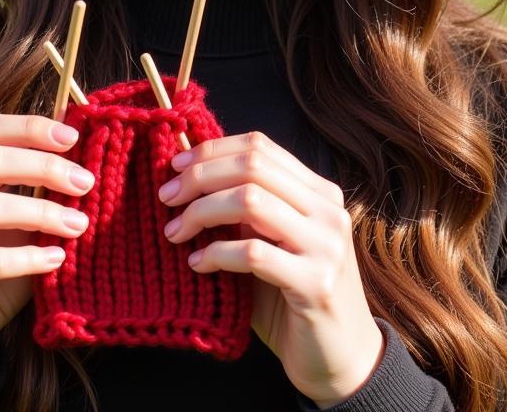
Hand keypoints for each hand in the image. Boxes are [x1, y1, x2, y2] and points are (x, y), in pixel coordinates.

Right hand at [0, 113, 94, 396]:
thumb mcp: (13, 222)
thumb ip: (33, 189)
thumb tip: (80, 156)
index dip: (28, 128)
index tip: (72, 138)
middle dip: (44, 167)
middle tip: (85, 181)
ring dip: (43, 212)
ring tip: (79, 224)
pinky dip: (32, 257)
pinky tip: (57, 258)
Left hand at [158, 131, 383, 406]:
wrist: (340, 360)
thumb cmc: (290, 298)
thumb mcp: (268, 242)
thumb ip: (241, 210)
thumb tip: (185, 172)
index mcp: (319, 192)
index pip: (260, 146)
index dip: (212, 149)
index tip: (174, 165)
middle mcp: (327, 210)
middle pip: (252, 166)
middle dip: (200, 176)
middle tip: (166, 197)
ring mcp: (326, 246)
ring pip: (250, 201)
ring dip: (202, 212)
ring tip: (175, 231)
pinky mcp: (317, 284)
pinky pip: (253, 254)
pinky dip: (216, 254)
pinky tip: (197, 264)